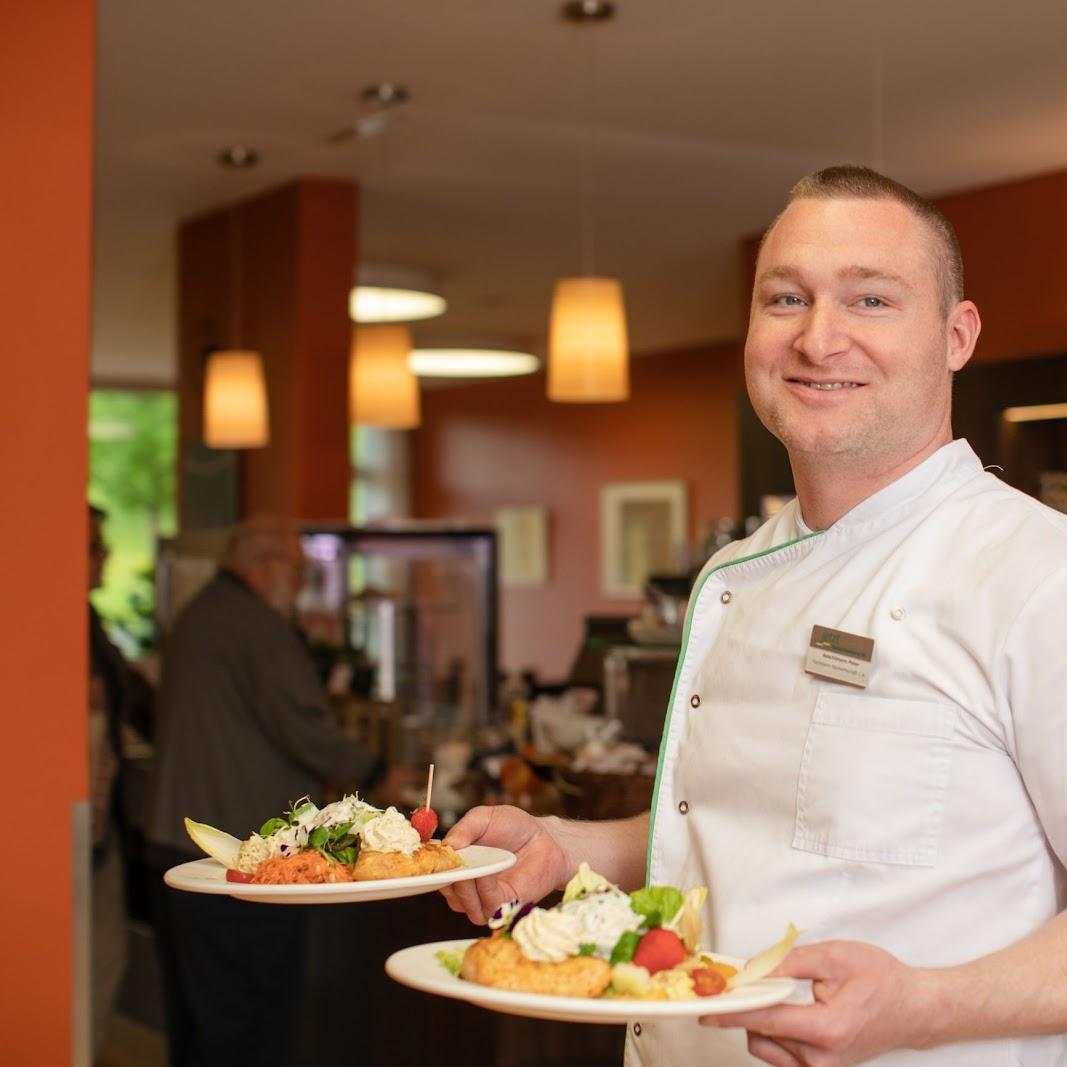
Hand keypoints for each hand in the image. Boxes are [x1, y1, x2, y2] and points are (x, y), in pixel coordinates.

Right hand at [439, 805, 569, 924]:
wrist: (545, 838)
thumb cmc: (513, 827)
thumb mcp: (484, 818)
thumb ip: (465, 828)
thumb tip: (446, 846)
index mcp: (456, 863)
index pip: (433, 873)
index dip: (429, 868)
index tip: (428, 860)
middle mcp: (466, 885)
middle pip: (445, 891)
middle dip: (448, 877)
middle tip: (455, 862)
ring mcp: (483, 898)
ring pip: (462, 905)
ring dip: (465, 886)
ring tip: (476, 866)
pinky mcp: (504, 908)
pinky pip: (486, 907)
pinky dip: (483, 889)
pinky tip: (488, 871)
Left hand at [702, 941, 934, 1066]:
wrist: (913, 1009)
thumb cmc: (881, 980)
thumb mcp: (835, 957)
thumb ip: (788, 962)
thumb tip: (753, 969)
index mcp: (827, 1030)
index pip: (767, 1021)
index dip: (733, 1014)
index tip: (706, 1011)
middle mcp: (823, 1059)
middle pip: (762, 1036)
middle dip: (750, 1009)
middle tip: (751, 983)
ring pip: (767, 1048)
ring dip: (762, 1022)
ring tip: (783, 997)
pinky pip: (781, 1056)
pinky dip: (774, 1035)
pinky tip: (786, 1015)